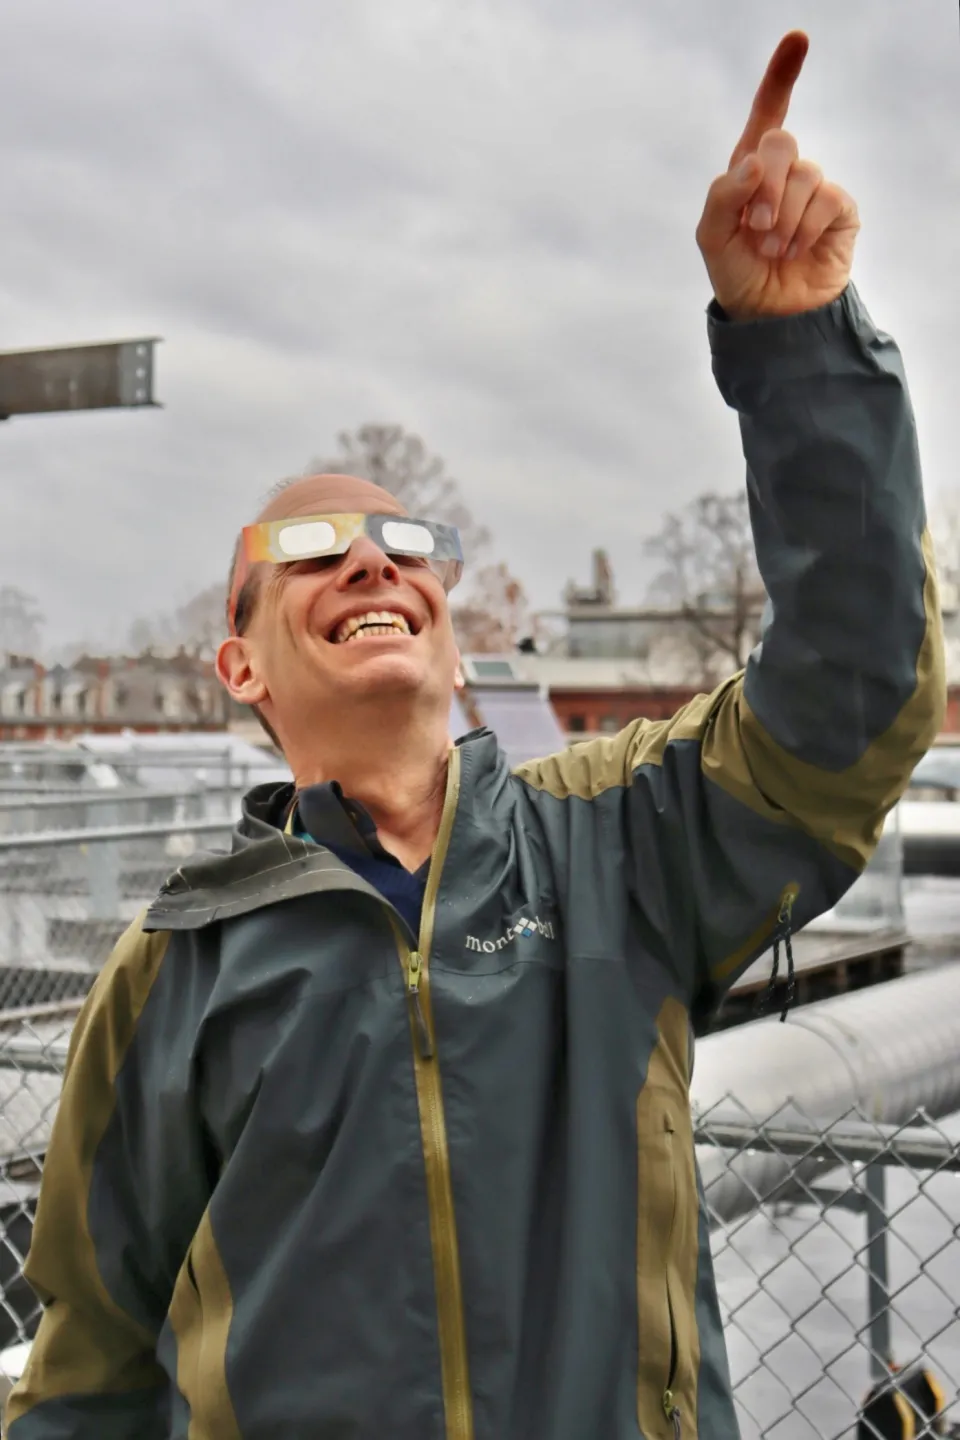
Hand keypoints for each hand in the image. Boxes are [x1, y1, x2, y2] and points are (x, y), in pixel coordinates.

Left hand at [696, 32, 859, 320]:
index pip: (766, 115)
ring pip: (804, 174)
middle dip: (765, 186)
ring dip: (783, 217)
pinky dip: (805, 228)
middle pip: (781, 142)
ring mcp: (814, 190)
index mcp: (749, 171)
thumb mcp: (712, 239)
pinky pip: (826, 198)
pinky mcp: (839, 211)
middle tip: (757, 227)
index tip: (799, 39)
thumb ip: (722, 197)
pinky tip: (795, 250)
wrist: (767, 318)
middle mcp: (784, 174)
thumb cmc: (737, 274)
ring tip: (773, 249)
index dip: (781, 76)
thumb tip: (754, 162)